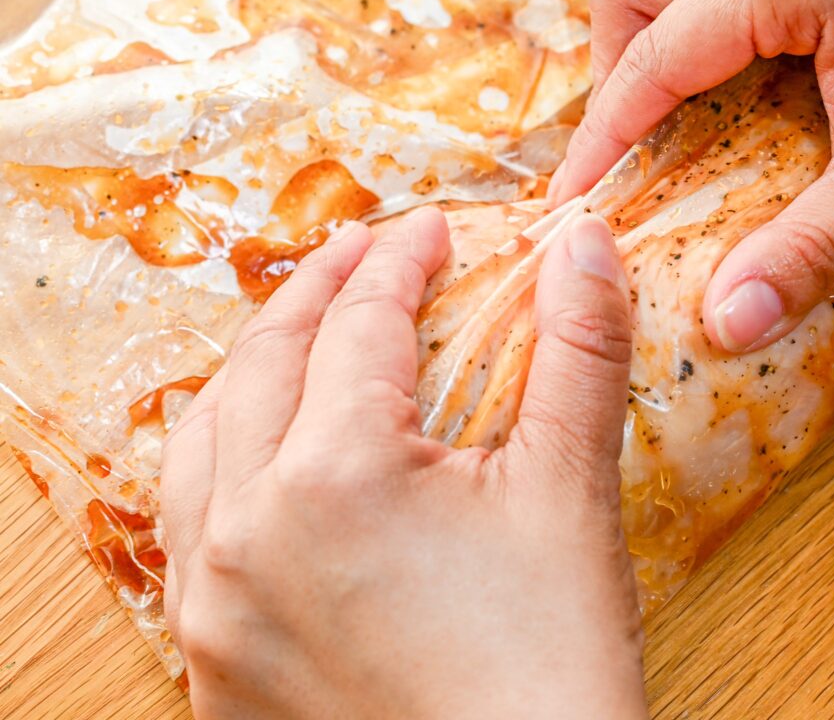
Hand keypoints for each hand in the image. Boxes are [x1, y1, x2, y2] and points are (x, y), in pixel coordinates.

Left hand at [160, 209, 646, 718]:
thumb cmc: (550, 667)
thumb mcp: (572, 493)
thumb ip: (577, 350)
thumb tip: (582, 242)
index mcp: (335, 478)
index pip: (362, 328)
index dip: (402, 263)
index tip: (432, 230)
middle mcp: (248, 531)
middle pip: (265, 364)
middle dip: (317, 290)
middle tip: (363, 251)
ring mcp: (214, 601)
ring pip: (202, 440)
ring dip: (251, 370)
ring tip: (296, 333)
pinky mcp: (210, 659)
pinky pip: (188, 526)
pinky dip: (220, 462)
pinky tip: (259, 456)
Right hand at [550, 0, 833, 350]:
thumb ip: (810, 253)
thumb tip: (724, 324)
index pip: (659, 51)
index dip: (606, 134)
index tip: (575, 199)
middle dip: (613, 69)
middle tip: (628, 154)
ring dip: (648, 35)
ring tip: (663, 116)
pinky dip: (691, 16)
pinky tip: (720, 76)